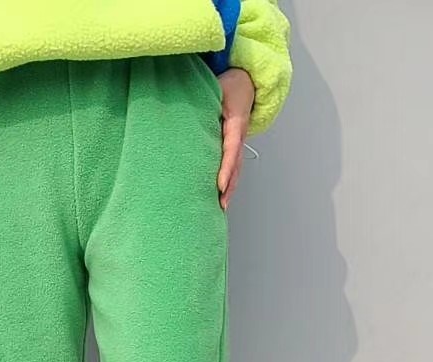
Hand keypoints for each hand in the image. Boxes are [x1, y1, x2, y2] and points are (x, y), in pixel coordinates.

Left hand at [216, 68, 254, 209]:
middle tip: (221, 204)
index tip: (220, 185)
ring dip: (230, 189)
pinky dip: (229, 182)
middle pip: (236, 165)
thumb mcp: (218, 87)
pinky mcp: (235, 146)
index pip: (231, 149)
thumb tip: (186, 110)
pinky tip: (221, 196)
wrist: (246, 83)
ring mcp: (239, 143)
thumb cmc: (230, 85)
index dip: (226, 168)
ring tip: (221, 207)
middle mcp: (239, 136)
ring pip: (236, 169)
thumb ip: (204, 99)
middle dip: (229, 186)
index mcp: (236, 122)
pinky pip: (233, 166)